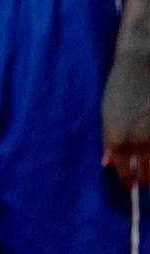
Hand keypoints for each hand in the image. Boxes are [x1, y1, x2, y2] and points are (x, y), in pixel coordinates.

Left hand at [103, 49, 149, 187]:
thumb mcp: (108, 116)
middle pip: (146, 175)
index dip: (128, 182)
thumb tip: (106, 163)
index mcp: (116, 141)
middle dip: (146, 179)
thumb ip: (108, 142)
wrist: (140, 67)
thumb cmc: (119, 90)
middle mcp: (138, 143)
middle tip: (145, 182)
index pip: (124, 173)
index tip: (131, 186)